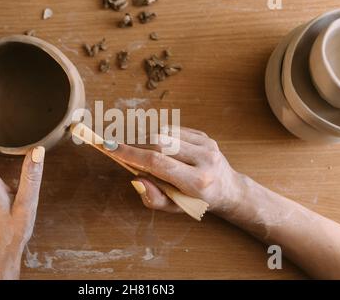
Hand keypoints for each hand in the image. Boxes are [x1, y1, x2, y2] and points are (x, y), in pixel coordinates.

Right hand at [110, 126, 242, 214]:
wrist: (228, 189)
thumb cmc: (198, 202)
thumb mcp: (175, 208)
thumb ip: (154, 198)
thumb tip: (136, 179)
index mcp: (197, 181)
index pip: (158, 162)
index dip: (131, 154)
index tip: (111, 147)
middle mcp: (204, 159)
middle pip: (159, 143)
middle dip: (136, 145)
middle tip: (121, 150)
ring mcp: (206, 144)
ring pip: (164, 133)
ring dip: (146, 141)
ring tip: (142, 153)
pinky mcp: (204, 135)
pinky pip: (173, 130)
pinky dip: (159, 137)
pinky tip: (159, 149)